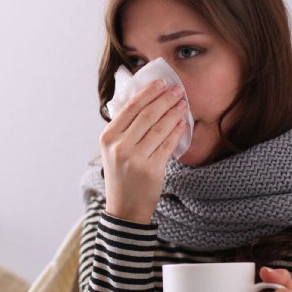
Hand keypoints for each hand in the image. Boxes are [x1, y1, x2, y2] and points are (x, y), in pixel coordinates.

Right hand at [100, 79, 187, 223]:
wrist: (125, 208)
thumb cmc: (121, 176)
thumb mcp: (113, 150)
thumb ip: (125, 128)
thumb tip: (146, 101)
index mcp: (108, 138)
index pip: (130, 108)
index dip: (148, 93)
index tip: (161, 83)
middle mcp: (120, 147)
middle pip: (147, 115)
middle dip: (165, 99)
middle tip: (178, 90)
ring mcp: (135, 159)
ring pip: (159, 128)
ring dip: (174, 113)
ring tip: (183, 104)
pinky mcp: (151, 170)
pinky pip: (168, 145)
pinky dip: (177, 132)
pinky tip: (183, 123)